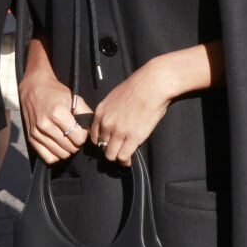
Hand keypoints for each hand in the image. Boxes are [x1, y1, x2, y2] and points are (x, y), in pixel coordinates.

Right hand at [19, 39, 90, 163]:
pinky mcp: (31, 138)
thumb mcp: (74, 98)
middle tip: (74, 134)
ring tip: (67, 139)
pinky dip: (56, 155)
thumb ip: (86, 113)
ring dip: (67, 149)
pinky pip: (48, 157)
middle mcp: (45, 124)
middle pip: (70, 148)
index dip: (83, 135)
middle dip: (76, 142)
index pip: (78, 138)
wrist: (34, 88)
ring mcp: (37, 133)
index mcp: (58, 113)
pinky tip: (58, 145)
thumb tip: (92, 130)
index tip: (81, 130)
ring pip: (60, 154)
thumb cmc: (55, 93)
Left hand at [90, 42, 224, 165]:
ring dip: (117, 158)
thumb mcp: (116, 96)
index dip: (102, 142)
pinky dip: (125, 162)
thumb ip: (111, 110)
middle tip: (117, 151)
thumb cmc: (139, 86)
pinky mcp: (132, 138)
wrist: (152, 85)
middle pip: (102, 146)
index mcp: (101, 112)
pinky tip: (128, 161)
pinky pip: (123, 157)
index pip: (94, 135)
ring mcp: (118, 132)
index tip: (108, 144)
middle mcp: (106, 123)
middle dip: (109, 150)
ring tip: (123, 159)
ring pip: (110, 155)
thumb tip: (114, 119)